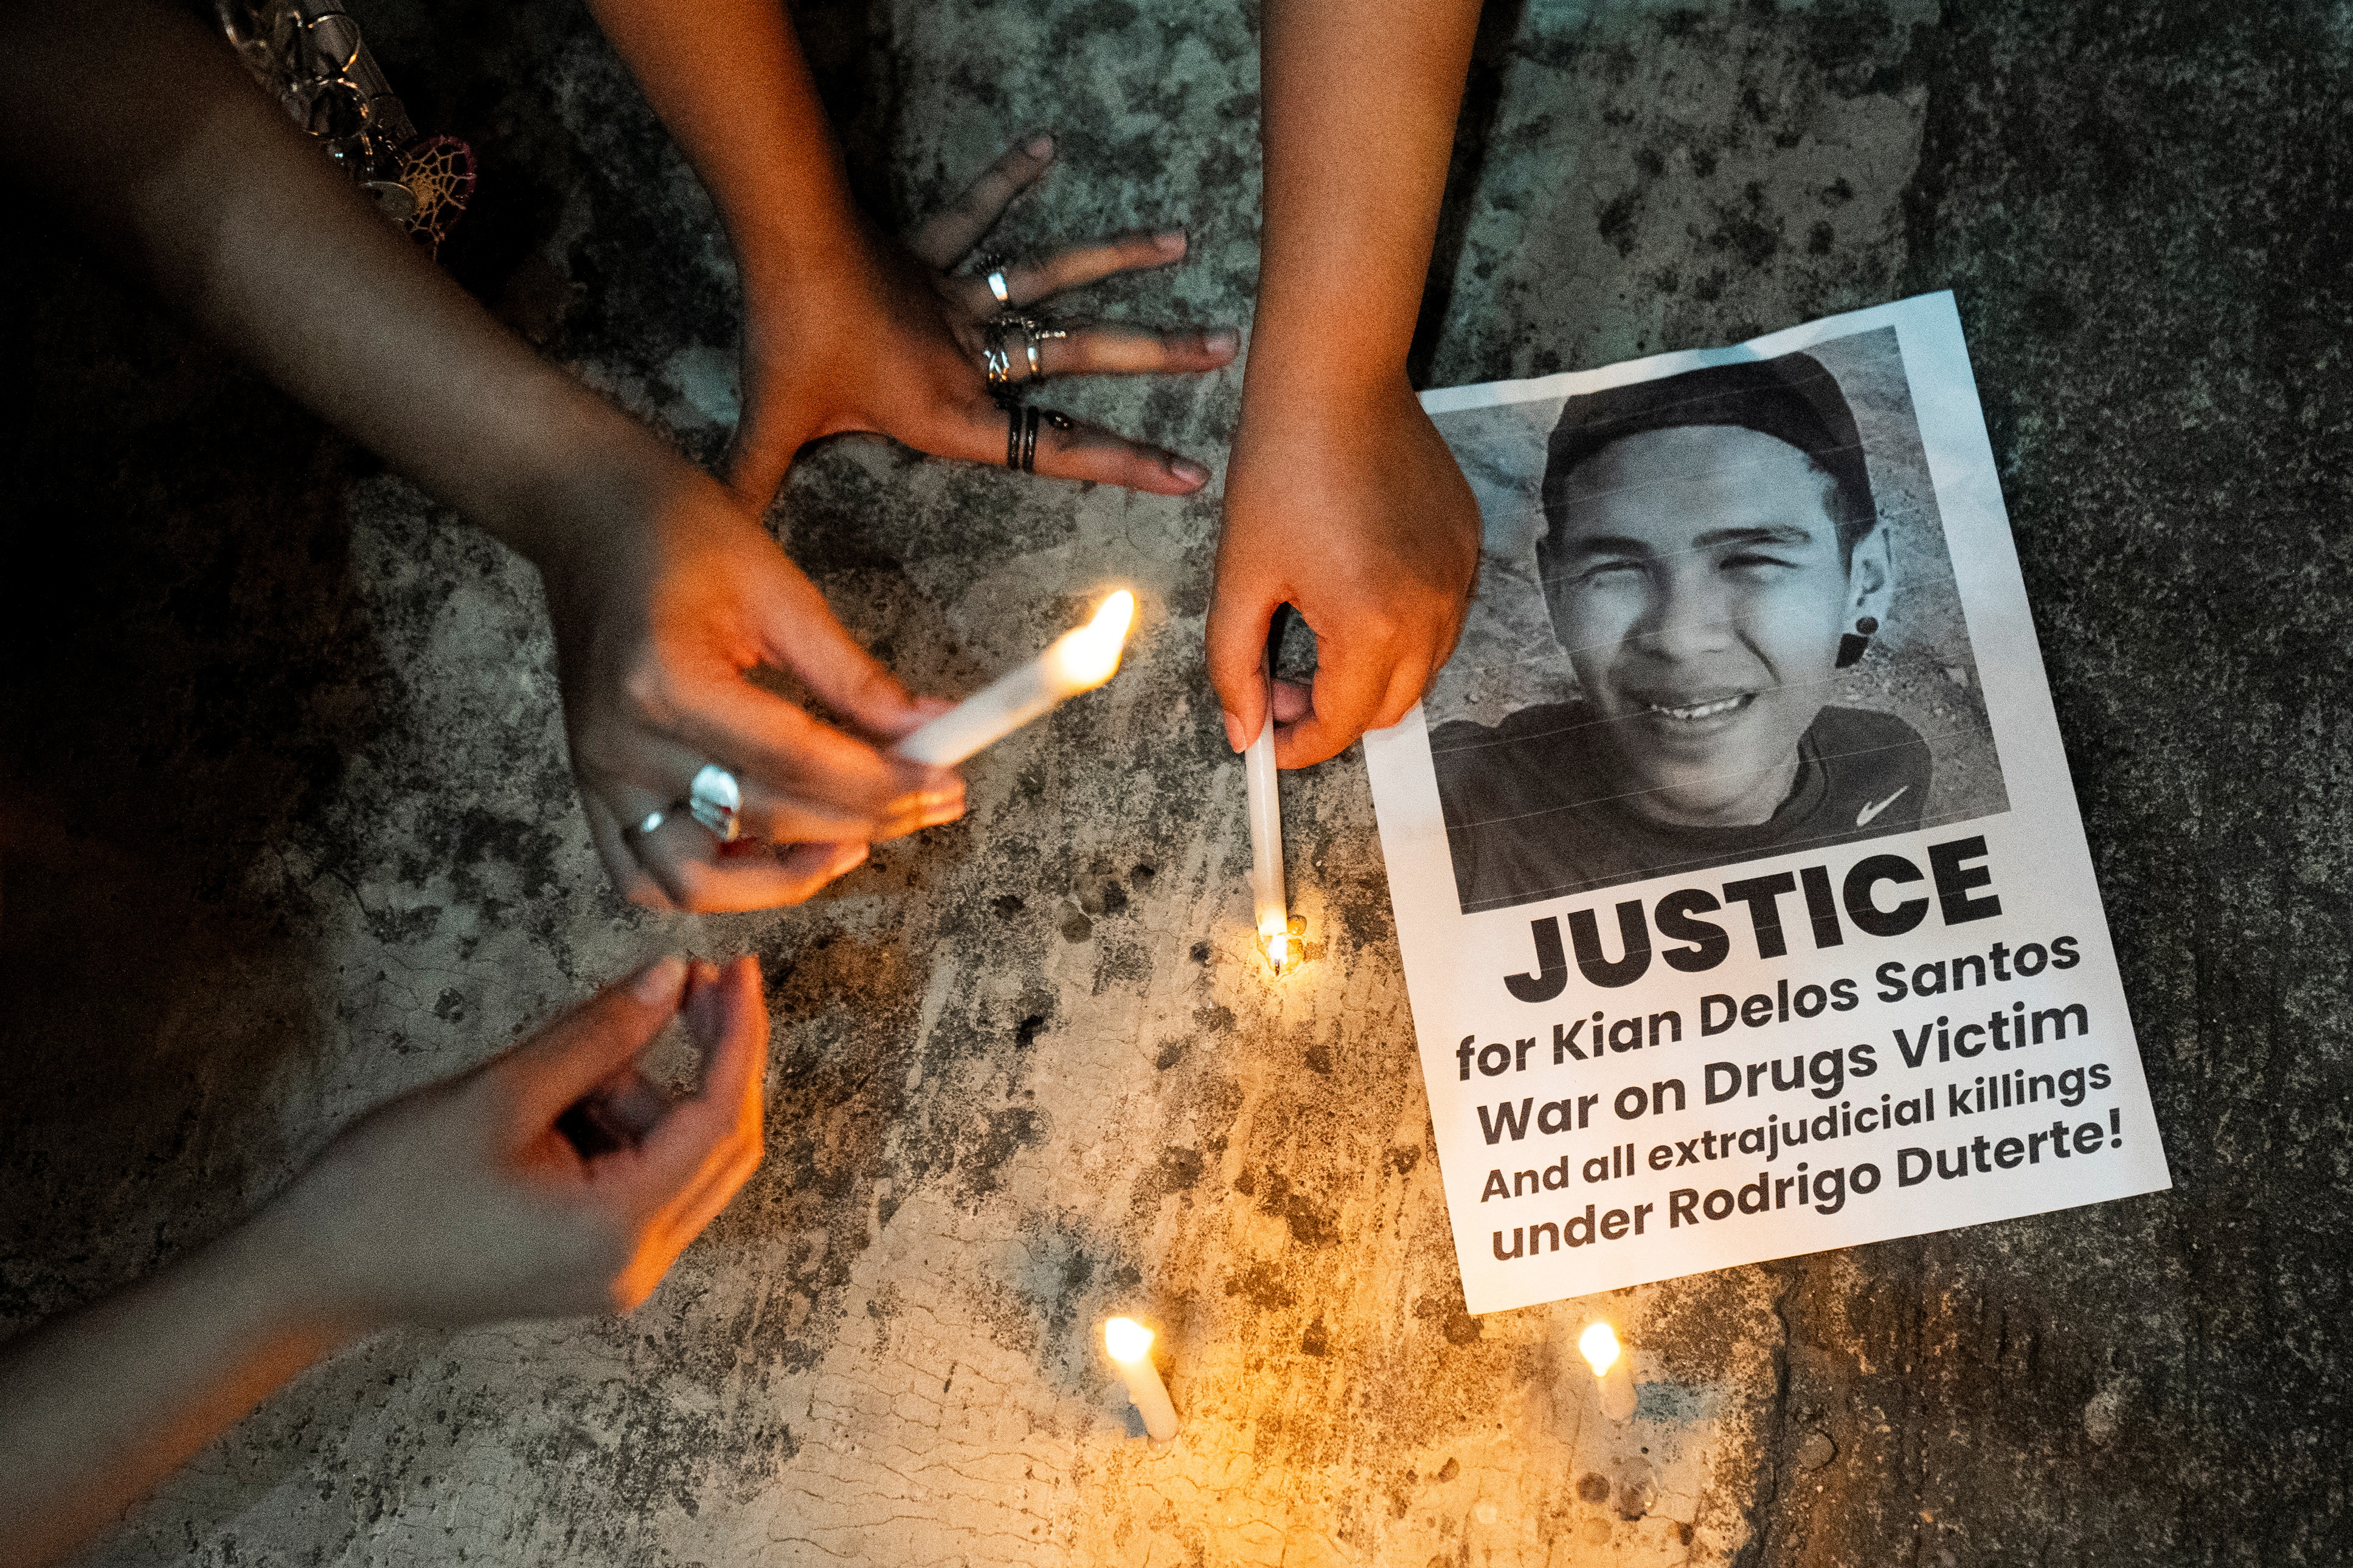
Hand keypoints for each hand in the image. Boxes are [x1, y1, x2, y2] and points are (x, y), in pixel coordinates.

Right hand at [263, 956, 766, 1327]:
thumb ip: (600, 1034)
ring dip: (640, 1094)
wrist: (310, 1273)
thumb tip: (674, 975)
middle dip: (709, 1059)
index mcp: (621, 1232)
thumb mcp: (501, 1093)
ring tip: (554, 1072)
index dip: (738, 1038)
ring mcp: (614, 1273)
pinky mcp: (587, 1264)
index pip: (721, 1123)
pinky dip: (618, 1126)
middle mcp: (635, 1266)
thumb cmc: (390, 1188)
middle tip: (688, 983)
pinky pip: (638, 1180)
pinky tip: (557, 1104)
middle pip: (719, 1148)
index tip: (738, 970)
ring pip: (675, 1159)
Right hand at [538, 474, 964, 911]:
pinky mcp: (592, 790)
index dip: (882, 784)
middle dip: (862, 821)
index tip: (944, 784)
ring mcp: (599, 776)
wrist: (587, 518)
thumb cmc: (680, 537)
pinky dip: (712, 886)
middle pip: (762, 820)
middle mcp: (624, 743)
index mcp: (667, 680)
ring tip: (852, 843)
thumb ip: (855, 678)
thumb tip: (934, 730)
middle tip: (927, 804)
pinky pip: (643, 876)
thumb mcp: (782, 592)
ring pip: (693, 881)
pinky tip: (774, 857)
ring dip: (782, 879)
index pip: (797, 763)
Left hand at [726, 135, 1237, 504]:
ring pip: (1052, 280)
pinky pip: (975, 214)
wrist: (789, 246)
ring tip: (1179, 242)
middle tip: (1225, 345)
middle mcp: (973, 355)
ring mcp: (956, 300)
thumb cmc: (792, 341)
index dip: (1126, 464)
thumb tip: (732, 540)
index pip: (1054, 447)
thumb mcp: (772, 428)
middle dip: (1158, 355)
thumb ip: (758, 486)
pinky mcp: (928, 254)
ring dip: (1116, 258)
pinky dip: (1007, 178)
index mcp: (953, 411)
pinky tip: (1045, 146)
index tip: (1190, 474)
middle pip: (1081, 357)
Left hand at [1208, 380, 1480, 766]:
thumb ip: (1235, 667)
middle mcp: (1432, 610)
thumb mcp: (1239, 578)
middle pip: (1393, 709)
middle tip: (1282, 686)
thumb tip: (1243, 733)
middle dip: (1336, 714)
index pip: (1346, 723)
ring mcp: (1459, 577)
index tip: (1270, 740)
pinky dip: (1403, 630)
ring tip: (1316, 636)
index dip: (1301, 744)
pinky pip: (1442, 618)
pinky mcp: (1468, 546)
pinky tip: (1355, 592)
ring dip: (1373, 675)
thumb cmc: (1281, 470)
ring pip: (1423, 668)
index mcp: (1372, 624)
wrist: (1335, 383)